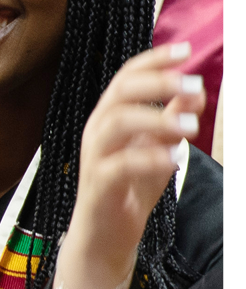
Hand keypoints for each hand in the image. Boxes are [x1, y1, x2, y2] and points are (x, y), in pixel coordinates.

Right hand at [48, 42, 202, 288]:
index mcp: (110, 117)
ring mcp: (94, 157)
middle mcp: (97, 130)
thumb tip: (193, 90)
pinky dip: (148, 157)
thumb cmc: (129, 191)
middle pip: (119, 92)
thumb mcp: (158, 150)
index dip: (153, 60)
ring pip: (116, 122)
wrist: (104, 239)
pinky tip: (175, 157)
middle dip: (157, 83)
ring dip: (156, 118)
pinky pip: (118, 165)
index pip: (126, 76)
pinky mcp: (97, 186)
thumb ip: (172, 121)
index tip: (185, 48)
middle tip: (193, 83)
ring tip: (190, 126)